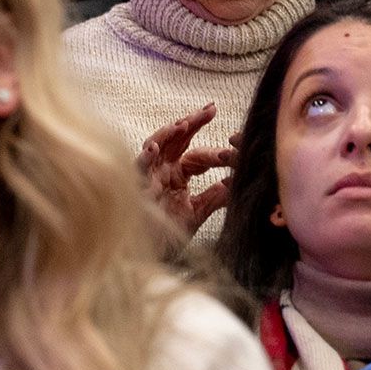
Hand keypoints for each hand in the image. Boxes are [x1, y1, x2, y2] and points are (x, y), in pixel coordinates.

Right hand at [135, 104, 232, 235]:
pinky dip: (143, 159)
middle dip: (192, 123)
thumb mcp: (196, 214)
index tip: (233, 149)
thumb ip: (213, 198)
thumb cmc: (168, 236)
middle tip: (210, 110)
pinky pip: (137, 171)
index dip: (214, 151)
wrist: (149, 260)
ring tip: (183, 124)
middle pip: (176, 140)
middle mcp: (161, 171)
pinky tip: (152, 149)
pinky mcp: (135, 190)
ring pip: (154, 146)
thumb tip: (235, 183)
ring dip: (167, 134)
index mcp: (176, 174)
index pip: (196, 154)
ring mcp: (147, 177)